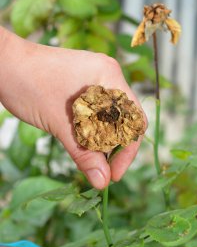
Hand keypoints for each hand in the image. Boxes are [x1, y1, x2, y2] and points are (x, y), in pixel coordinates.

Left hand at [0, 27, 146, 188]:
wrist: (5, 64)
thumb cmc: (29, 86)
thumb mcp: (59, 125)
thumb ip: (84, 154)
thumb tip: (102, 182)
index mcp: (109, 77)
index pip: (133, 120)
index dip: (127, 151)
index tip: (113, 174)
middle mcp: (109, 76)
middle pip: (125, 121)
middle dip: (116, 149)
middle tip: (103, 172)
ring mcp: (98, 79)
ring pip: (112, 119)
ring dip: (104, 142)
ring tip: (93, 161)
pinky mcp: (86, 86)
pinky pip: (99, 114)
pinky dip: (95, 132)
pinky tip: (86, 145)